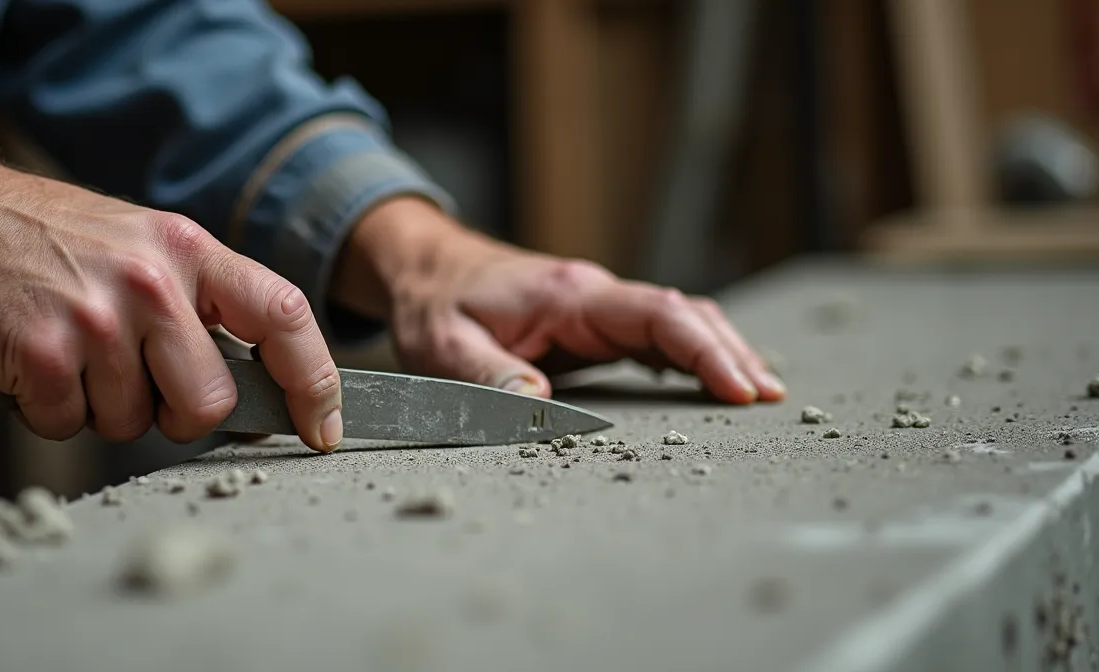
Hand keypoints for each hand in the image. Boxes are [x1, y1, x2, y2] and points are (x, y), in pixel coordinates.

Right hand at [0, 130, 342, 450]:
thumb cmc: (53, 237)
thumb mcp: (146, 244)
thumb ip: (203, 302)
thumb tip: (255, 380)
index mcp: (191, 250)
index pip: (285, 317)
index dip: (315, 382)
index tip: (321, 427)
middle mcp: (154, 282)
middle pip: (210, 402)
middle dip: (177, 412)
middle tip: (136, 380)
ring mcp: (98, 319)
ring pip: (133, 423)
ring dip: (102, 406)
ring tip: (73, 351)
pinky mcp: (43, 354)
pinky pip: (69, 425)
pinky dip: (50, 409)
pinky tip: (35, 361)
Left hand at [331, 198, 784, 403]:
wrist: (422, 268)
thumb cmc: (434, 305)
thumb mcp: (445, 345)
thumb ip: (490, 376)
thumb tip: (540, 408)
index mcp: (569, 297)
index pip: (658, 313)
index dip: (704, 349)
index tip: (739, 387)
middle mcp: (592, 297)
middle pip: (684, 314)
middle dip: (730, 352)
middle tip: (768, 398)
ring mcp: (595, 309)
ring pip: (677, 321)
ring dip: (718, 351)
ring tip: (757, 392)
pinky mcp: (590, 324)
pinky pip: (654, 334)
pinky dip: (690, 355)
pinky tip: (711, 381)